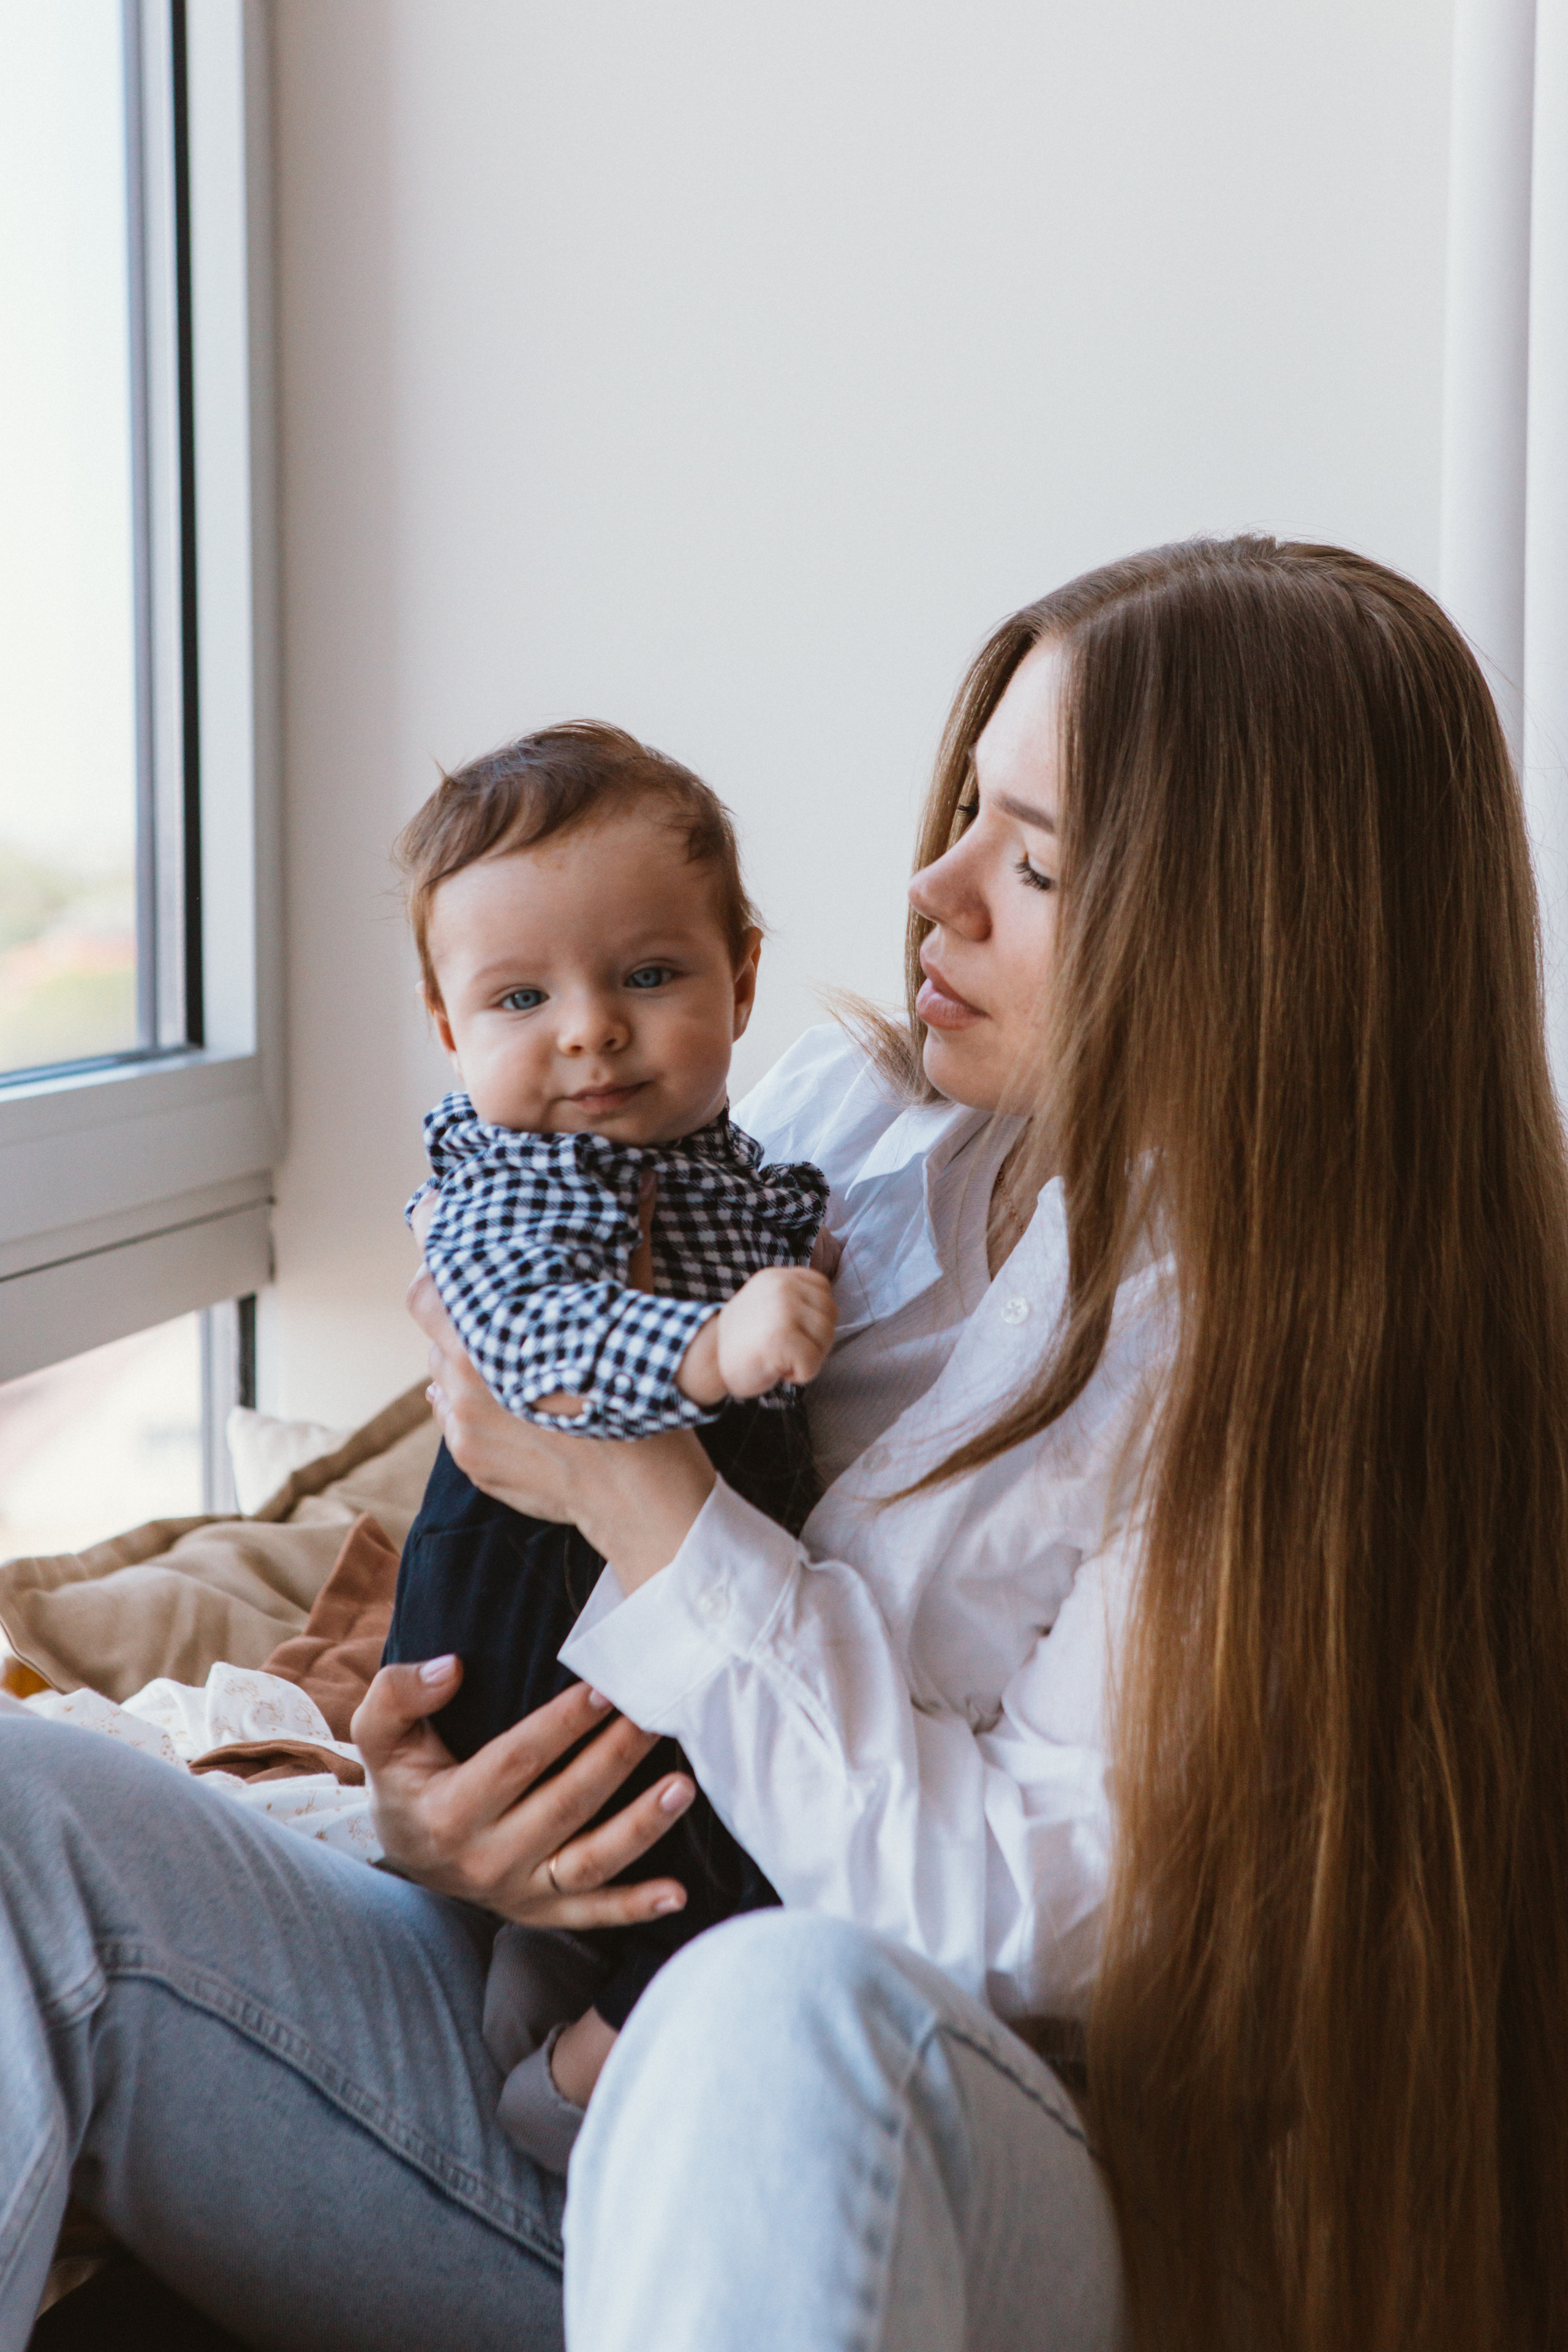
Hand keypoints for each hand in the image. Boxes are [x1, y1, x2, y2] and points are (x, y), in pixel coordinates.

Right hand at [353, 1659, 695, 1927]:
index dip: (561, 1725)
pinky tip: (678, 1893)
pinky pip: (592, 1914)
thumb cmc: (406, 1777)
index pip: (516, 1762)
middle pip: (565, 1804)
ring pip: (589, 1862)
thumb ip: (399, 1693)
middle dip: (615, 1758)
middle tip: (656, 1717)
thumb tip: (451, 1668)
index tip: (603, 1689)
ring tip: (681, 1788)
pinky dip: (636, 1907)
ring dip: (640, 1827)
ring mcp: (517, 1892)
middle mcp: (485, 1859)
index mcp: (448, 1813)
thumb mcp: (381, 1734)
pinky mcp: (541, 1913)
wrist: (405, 1848)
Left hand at [407, 1267, 715, 1588]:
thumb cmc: (640, 1398)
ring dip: (469, 1373)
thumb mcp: (630, 1315)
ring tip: (517, 1377)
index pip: (427, 1294)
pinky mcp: (470, 1461)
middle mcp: (467, 1381)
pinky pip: (455, 1422)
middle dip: (464, 1329)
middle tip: (504, 1328)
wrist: (641, 1494)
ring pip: (443, 1381)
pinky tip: (519, 1414)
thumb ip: (626, 1251)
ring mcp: (464, 1426)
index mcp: (496, 1337)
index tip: (442, 1254)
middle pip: (438, 1338)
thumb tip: (646, 1183)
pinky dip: (477, 1412)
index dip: (431, 1271)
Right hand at [678, 1266, 835, 1405]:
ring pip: (826, 1336)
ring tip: (781, 1357)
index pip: (823, 1287)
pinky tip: (778, 1369)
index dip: (815, 1314)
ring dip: (809, 1357)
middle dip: (816, 1338)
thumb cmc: (744, 1341)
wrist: (708, 1360)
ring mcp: (783, 1309)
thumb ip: (795, 1299)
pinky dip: (800, 1374)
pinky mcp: (782, 1337)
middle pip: (829, 1313)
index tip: (792, 1328)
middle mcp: (783, 1286)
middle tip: (786, 1348)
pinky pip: (812, 1362)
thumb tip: (828, 1312)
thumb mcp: (768, 1304)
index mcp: (779, 1276)